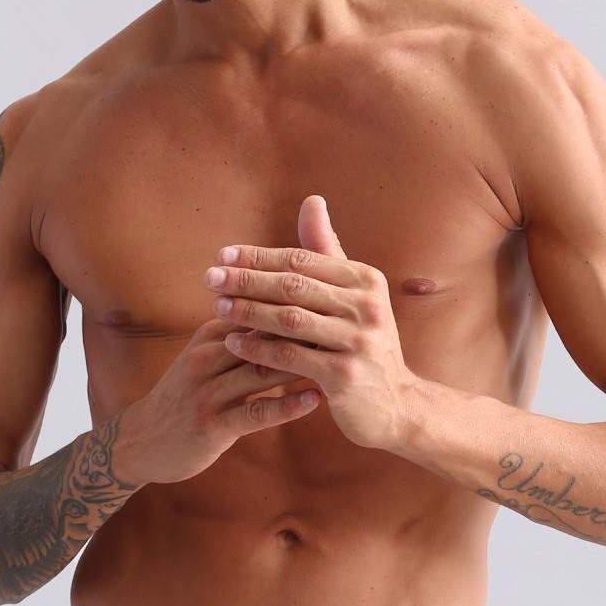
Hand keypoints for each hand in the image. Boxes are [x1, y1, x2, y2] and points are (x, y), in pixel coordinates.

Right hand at [118, 316, 323, 485]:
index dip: (299, 301)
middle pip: (262, 332)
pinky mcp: (211, 426)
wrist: (142, 441)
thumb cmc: (188, 396)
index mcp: (212, 335)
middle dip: (307, 325)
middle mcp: (208, 356)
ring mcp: (207, 392)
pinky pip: (254, 413)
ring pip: (260, 369)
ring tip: (340, 356)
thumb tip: (290, 312)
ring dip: (302, 362)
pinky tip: (315, 400)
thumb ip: (245, 336)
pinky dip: (286, 406)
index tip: (339, 296)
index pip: (259, 308)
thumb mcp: (210, 357)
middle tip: (349, 321)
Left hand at [202, 194, 418, 451]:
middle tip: (209, 278)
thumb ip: (328, 251)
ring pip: (289, 320)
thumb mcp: (354, 294)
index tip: (222, 255)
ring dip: (248, 312)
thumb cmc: (363, 343)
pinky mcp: (345, 376)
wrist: (396, 405)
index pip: (301, 260)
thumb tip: (311, 200)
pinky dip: (258, 348)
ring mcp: (357, 342)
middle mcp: (366, 306)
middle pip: (293, 286)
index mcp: (366, 279)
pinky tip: (233, 342)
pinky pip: (291, 357)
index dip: (259, 256)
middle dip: (246, 280)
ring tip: (216, 307)